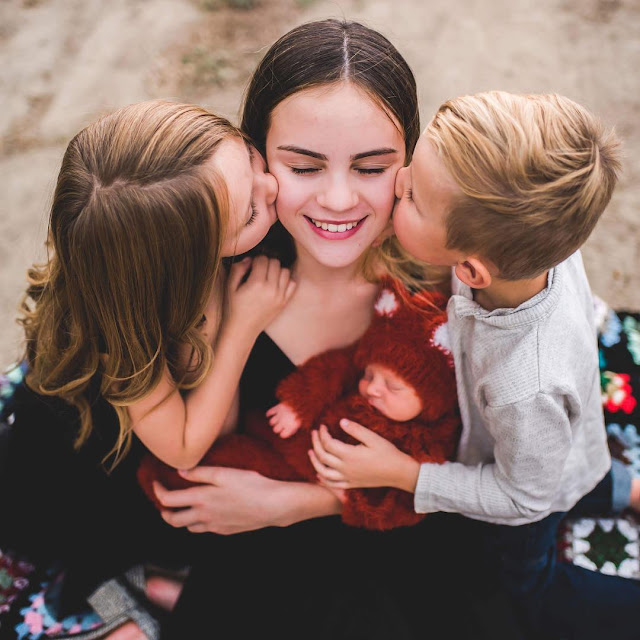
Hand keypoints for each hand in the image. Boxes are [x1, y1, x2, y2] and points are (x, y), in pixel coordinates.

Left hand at [154, 466, 291, 534]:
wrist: (273, 506)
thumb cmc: (251, 485)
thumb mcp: (224, 473)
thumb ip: (200, 472)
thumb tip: (180, 471)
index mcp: (200, 499)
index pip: (168, 500)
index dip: (158, 491)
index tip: (157, 482)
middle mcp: (203, 516)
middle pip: (172, 520)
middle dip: (163, 511)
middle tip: (164, 501)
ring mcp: (214, 526)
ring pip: (188, 527)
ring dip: (180, 518)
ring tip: (184, 506)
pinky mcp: (225, 531)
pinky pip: (204, 530)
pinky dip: (198, 522)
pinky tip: (206, 513)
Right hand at [225, 255, 295, 336]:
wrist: (242, 330)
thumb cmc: (233, 308)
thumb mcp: (230, 287)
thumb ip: (238, 269)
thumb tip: (249, 259)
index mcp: (256, 283)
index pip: (262, 259)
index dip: (255, 260)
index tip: (250, 267)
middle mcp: (271, 289)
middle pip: (275, 263)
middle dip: (266, 263)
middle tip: (258, 272)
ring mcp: (280, 296)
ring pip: (285, 271)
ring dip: (277, 270)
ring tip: (267, 277)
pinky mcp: (284, 302)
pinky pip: (292, 284)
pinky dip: (286, 280)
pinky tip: (276, 284)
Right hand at [266, 402, 300, 437]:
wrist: (301, 400)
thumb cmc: (301, 412)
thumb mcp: (300, 422)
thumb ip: (293, 428)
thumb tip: (287, 432)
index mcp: (290, 427)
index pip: (283, 435)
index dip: (283, 433)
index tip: (284, 431)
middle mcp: (284, 422)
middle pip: (275, 430)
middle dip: (277, 428)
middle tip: (280, 426)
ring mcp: (280, 415)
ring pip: (271, 422)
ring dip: (274, 421)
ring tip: (277, 420)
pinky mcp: (277, 408)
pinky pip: (269, 412)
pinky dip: (268, 414)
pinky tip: (269, 415)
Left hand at [308, 420, 419, 492]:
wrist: (399, 473)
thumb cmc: (388, 453)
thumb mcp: (373, 438)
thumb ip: (356, 430)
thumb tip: (341, 421)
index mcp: (350, 455)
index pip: (328, 443)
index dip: (322, 433)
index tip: (322, 425)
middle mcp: (345, 468)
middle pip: (322, 456)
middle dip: (315, 443)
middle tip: (314, 433)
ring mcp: (348, 478)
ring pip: (324, 472)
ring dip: (314, 462)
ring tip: (310, 452)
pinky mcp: (352, 484)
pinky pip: (333, 484)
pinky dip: (323, 479)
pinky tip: (319, 473)